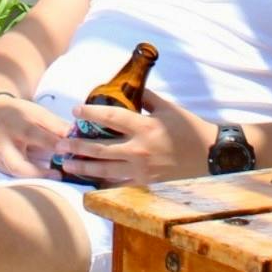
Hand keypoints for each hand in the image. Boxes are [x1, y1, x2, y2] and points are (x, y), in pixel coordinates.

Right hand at [0, 95, 70, 179]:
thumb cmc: (21, 114)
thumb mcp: (38, 113)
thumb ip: (56, 125)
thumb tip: (76, 138)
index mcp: (14, 123)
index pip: (31, 133)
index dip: (50, 143)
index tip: (68, 149)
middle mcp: (2, 143)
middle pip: (17, 164)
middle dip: (38, 173)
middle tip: (58, 175)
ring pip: (15, 174)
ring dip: (35, 179)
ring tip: (56, 178)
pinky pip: (14, 176)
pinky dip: (30, 179)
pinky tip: (45, 180)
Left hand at [51, 89, 214, 185]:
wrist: (211, 157)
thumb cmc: (189, 129)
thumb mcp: (168, 108)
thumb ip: (146, 98)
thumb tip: (128, 87)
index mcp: (144, 126)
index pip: (110, 117)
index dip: (89, 112)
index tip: (75, 110)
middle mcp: (139, 149)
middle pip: (100, 148)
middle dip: (77, 146)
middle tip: (60, 144)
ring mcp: (141, 170)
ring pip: (104, 169)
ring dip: (83, 166)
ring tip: (66, 163)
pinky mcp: (145, 184)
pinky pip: (117, 184)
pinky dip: (101, 182)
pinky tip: (88, 181)